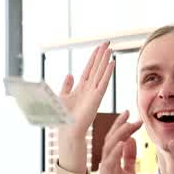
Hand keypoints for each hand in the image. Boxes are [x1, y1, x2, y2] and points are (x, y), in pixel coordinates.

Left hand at [56, 42, 114, 173]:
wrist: (68, 130)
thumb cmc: (65, 117)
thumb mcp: (62, 96)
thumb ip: (66, 86)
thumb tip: (69, 74)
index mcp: (81, 88)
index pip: (89, 69)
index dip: (94, 58)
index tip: (99, 47)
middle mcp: (89, 89)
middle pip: (97, 68)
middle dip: (101, 55)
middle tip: (107, 43)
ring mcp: (94, 93)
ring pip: (101, 73)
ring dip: (105, 61)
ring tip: (110, 49)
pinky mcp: (97, 98)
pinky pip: (103, 82)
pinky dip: (107, 72)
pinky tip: (111, 63)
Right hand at [98, 111, 143, 173]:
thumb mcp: (129, 173)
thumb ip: (129, 157)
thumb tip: (130, 140)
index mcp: (112, 161)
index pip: (115, 139)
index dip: (121, 125)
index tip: (130, 113)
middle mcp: (106, 164)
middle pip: (111, 140)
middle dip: (120, 125)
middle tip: (131, 113)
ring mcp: (105, 172)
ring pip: (109, 148)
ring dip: (120, 135)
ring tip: (130, 124)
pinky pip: (110, 164)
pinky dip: (115, 152)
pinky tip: (122, 143)